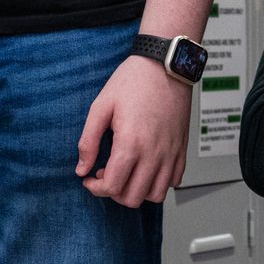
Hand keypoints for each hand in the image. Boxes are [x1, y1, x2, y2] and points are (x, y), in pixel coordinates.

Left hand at [76, 53, 191, 206]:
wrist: (165, 66)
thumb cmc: (133, 81)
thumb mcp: (101, 106)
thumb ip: (88, 141)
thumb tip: (81, 168)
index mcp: (131, 144)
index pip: (112, 186)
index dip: (96, 188)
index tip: (89, 178)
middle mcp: (154, 154)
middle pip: (132, 198)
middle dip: (114, 192)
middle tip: (106, 175)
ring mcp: (171, 153)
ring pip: (155, 195)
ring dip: (137, 191)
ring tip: (127, 173)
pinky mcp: (182, 149)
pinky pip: (174, 181)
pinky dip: (159, 182)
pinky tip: (147, 168)